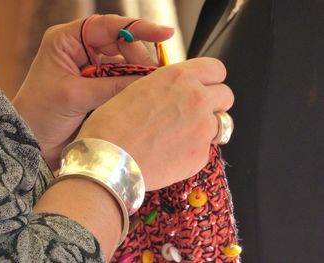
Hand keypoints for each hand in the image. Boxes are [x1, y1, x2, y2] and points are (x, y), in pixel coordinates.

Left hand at [12, 15, 173, 169]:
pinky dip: (133, 89)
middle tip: (155, 77)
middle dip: (139, 59)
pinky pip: (122, 83)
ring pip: (125, 65)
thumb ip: (111, 86)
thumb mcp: (75, 96)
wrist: (32, 143)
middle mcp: (82, 51)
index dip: (138, 28)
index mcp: (68, 41)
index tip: (165, 34)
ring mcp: (93, 70)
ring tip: (151, 89)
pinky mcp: (100, 88)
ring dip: (138, 76)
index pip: (108, 26)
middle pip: (122, 45)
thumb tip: (147, 81)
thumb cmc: (40, 114)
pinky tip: (142, 96)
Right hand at [76, 58, 233, 190]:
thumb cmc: (112, 125)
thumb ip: (165, 87)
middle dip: (214, 102)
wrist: (108, 161)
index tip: (206, 85)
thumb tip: (175, 91)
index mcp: (179, 77)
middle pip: (226, 95)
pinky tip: (173, 154)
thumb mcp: (137, 90)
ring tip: (185, 135)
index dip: (211, 78)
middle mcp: (197, 99)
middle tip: (196, 112)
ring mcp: (203, 129)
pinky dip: (195, 150)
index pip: (216, 69)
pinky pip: (207, 149)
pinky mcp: (201, 156)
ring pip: (222, 124)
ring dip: (208, 126)